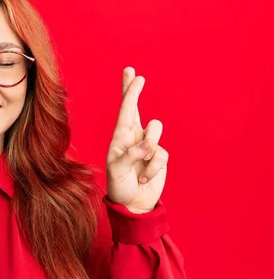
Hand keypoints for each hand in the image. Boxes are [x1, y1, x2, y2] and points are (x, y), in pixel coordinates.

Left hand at [106, 67, 168, 213]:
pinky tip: (144, 178)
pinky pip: (161, 155)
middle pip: (136, 109)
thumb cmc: (120, 185)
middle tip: (137, 76)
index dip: (129, 92)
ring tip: (140, 167)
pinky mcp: (159, 156)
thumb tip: (148, 144)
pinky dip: (153, 168)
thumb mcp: (117, 171)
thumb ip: (130, 155)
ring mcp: (148, 146)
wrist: (133, 203)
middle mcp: (133, 137)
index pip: (125, 111)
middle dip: (134, 92)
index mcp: (120, 138)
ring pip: (155, 131)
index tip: (132, 74)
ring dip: (148, 150)